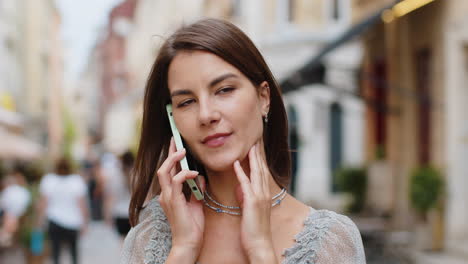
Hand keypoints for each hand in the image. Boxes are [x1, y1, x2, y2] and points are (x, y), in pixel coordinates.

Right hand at [157, 137, 205, 256]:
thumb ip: (197, 190)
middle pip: (163, 168)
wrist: (189, 242)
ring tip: (183, 151)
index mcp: (170, 194)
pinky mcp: (173, 201)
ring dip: (173, 160)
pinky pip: (175, 181)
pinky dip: (184, 174)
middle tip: (177, 140)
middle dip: (170, 153)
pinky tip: (194, 173)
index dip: (172, 157)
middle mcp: (165, 194)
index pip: (169, 171)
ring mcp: (167, 197)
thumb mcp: (196, 203)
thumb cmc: (193, 226)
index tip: (177, 145)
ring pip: (164, 171)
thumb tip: (200, 178)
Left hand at [233, 140, 276, 261]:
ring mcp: (260, 197)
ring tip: (249, 145)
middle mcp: (264, 193)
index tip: (256, 145)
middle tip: (256, 138)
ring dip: (253, 158)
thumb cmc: (253, 229)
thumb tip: (240, 187)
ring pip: (256, 173)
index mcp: (264, 194)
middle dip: (259, 153)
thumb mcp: (250, 209)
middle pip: (262, 168)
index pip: (262, 171)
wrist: (259, 244)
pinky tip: (236, 163)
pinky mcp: (252, 203)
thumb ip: (246, 196)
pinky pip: (246, 185)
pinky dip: (241, 173)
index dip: (260, 157)